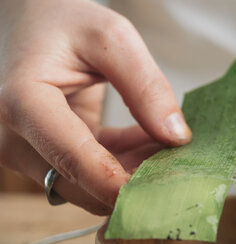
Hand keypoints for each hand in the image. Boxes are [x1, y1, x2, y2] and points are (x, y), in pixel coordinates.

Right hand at [0, 0, 191, 214]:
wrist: (33, 23)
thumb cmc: (63, 22)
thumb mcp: (112, 38)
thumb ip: (146, 86)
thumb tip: (176, 137)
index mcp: (24, 103)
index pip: (73, 159)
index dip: (119, 184)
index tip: (162, 191)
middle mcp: (16, 137)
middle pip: (81, 184)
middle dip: (133, 182)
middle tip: (180, 168)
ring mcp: (30, 150)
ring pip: (89, 186)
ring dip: (133, 173)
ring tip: (172, 150)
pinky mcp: (47, 154)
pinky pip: (92, 173)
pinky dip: (126, 162)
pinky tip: (153, 144)